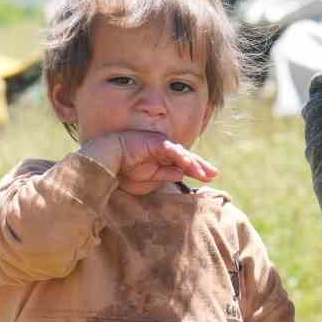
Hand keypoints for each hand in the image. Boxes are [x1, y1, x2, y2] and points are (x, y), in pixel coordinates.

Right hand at [81, 131, 217, 195]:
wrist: (107, 160)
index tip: (209, 177)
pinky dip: (181, 157)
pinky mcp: (154, 142)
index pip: (182, 164)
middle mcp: (163, 149)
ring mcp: (159, 143)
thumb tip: (181, 175)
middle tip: (214, 175)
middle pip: (186, 157)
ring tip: (204, 174)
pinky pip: (171, 150)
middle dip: (201, 166)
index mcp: (161, 158)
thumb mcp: (148, 179)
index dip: (196, 170)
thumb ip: (164, 175)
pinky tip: (189, 165)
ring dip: (194, 164)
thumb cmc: (124, 169)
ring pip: (181, 153)